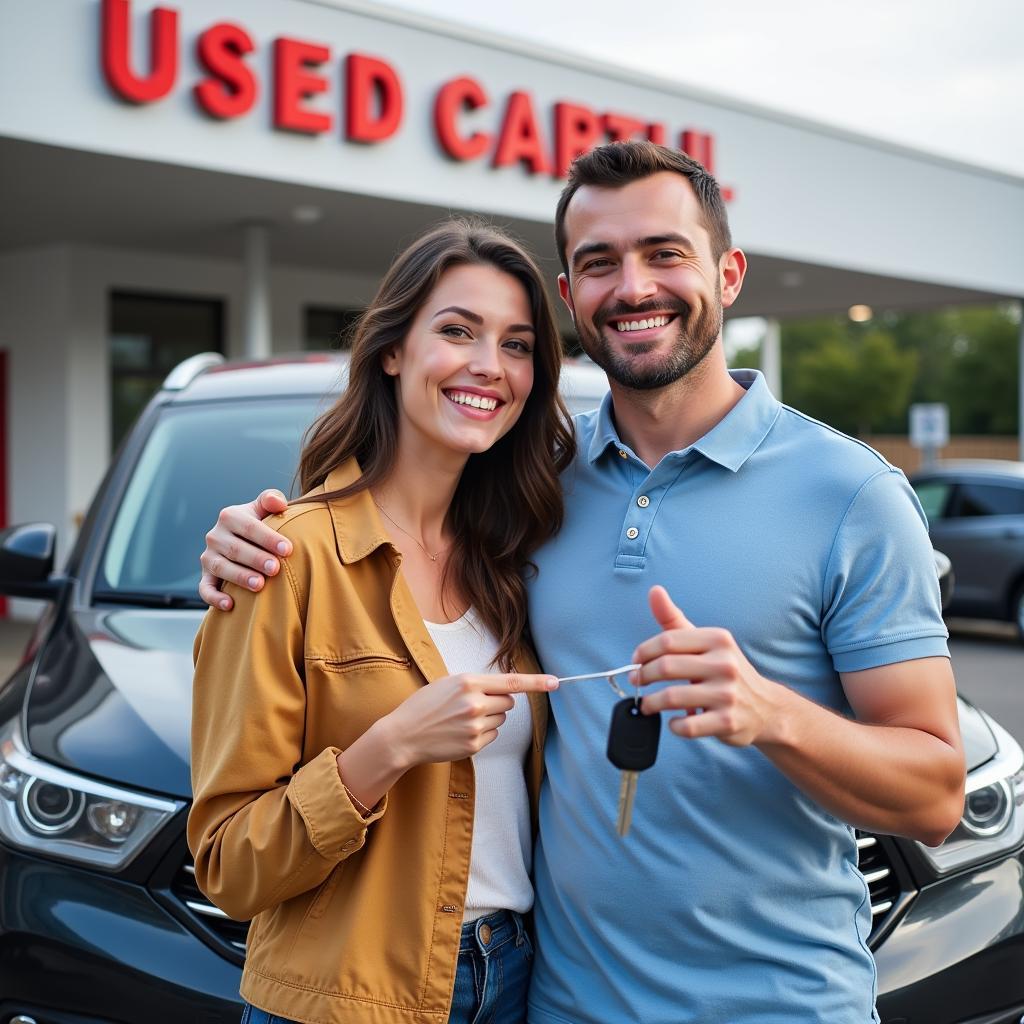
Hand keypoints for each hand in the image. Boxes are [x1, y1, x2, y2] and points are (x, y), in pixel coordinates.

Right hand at [199, 489, 292, 609]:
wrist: (243, 540)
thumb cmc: (260, 524)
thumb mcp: (263, 509)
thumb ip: (271, 499)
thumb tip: (278, 502)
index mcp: (230, 516)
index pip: (250, 527)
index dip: (269, 538)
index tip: (288, 549)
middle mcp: (215, 536)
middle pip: (236, 549)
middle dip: (256, 559)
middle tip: (276, 569)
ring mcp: (208, 557)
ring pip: (221, 568)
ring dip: (240, 577)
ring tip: (260, 585)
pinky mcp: (205, 576)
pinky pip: (205, 588)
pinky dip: (214, 597)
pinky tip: (230, 605)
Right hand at [379, 673, 557, 765]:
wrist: (403, 735)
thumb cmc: (424, 706)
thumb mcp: (447, 683)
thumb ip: (475, 684)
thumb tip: (504, 689)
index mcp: (468, 683)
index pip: (511, 682)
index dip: (537, 682)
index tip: (556, 682)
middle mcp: (475, 704)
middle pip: (509, 702)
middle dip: (498, 702)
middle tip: (474, 705)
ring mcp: (476, 726)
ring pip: (502, 719)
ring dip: (490, 718)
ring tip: (463, 719)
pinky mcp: (474, 745)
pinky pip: (493, 735)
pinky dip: (483, 733)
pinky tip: (461, 733)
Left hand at [632, 586, 784, 746]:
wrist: (765, 707)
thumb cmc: (724, 670)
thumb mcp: (704, 641)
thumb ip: (675, 619)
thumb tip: (654, 591)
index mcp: (718, 640)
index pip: (668, 640)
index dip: (644, 651)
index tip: (636, 660)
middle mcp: (725, 664)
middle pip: (666, 667)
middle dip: (643, 675)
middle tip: (636, 681)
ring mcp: (727, 695)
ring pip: (672, 698)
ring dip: (650, 702)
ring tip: (646, 703)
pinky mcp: (727, 722)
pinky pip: (687, 726)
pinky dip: (673, 725)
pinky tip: (673, 721)